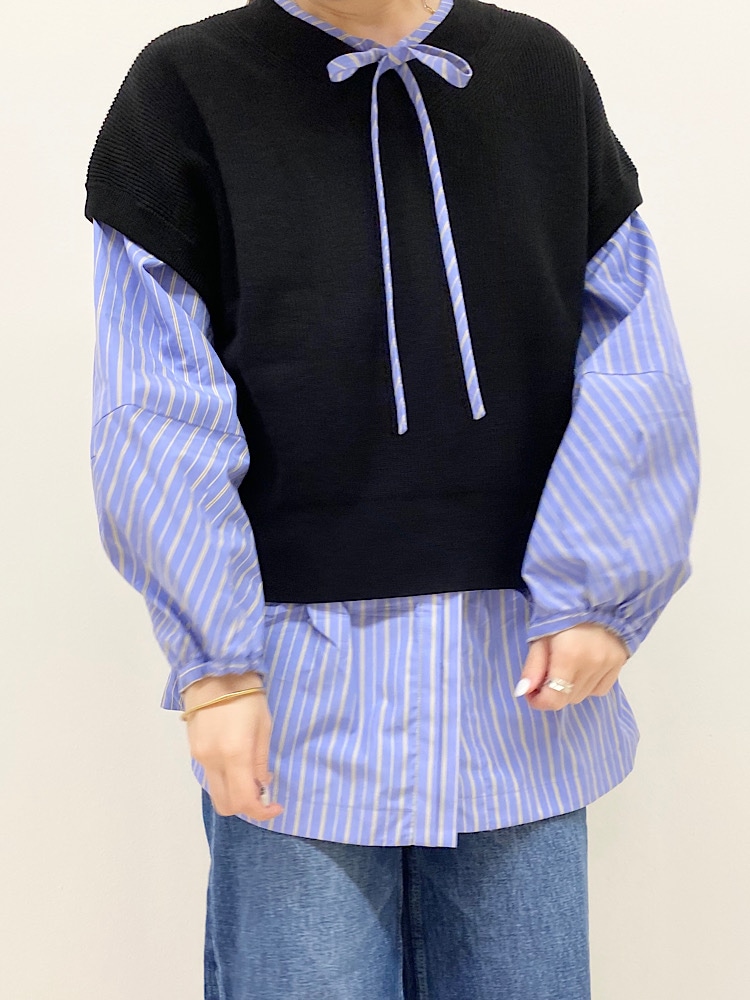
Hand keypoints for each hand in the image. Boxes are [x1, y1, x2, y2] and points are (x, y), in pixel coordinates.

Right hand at [181, 671, 283, 820]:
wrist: (214, 671)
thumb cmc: (246, 695)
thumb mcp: (263, 726)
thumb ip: (261, 760)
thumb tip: (262, 785)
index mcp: (234, 754)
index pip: (244, 801)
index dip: (262, 811)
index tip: (275, 806)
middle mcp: (212, 761)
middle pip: (225, 805)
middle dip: (245, 807)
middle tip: (262, 793)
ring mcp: (199, 756)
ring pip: (215, 792)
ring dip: (233, 793)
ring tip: (250, 775)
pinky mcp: (193, 749)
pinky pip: (209, 775)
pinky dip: (224, 779)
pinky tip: (236, 762)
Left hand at [516, 622, 629, 710]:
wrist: (594, 596)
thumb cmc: (562, 613)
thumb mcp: (540, 636)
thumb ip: (533, 666)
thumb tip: (524, 691)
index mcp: (569, 656)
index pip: (554, 699)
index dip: (539, 701)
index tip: (531, 693)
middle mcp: (591, 664)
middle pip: (568, 699)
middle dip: (553, 692)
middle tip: (546, 674)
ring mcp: (608, 665)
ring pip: (584, 696)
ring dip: (570, 689)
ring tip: (565, 667)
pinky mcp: (619, 664)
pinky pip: (600, 689)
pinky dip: (588, 685)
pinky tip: (583, 668)